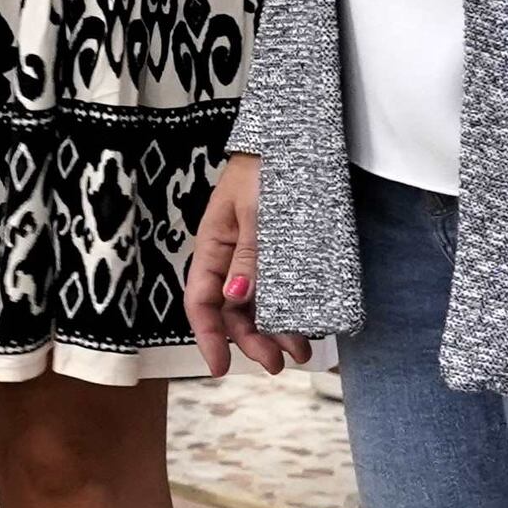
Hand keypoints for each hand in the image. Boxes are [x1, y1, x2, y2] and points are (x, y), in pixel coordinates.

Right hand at [184, 154, 309, 376]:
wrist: (293, 138)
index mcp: (213, 246)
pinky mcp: (281, 251)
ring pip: (258, 304)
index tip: (220, 368)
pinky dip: (291, 309)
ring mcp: (256, 255)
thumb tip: (236, 296)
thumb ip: (249, 255)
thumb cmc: (268, 169)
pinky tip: (307, 322)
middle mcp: (231, 257)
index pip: (201, 301)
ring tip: (303, 350)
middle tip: (279, 364)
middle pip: (232, 310)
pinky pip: (280, 288)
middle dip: (251, 341)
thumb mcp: (257, 212)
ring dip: (276, 330)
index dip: (208, 337)